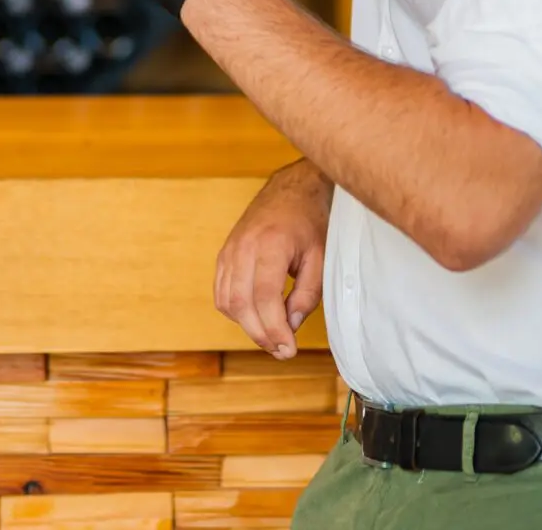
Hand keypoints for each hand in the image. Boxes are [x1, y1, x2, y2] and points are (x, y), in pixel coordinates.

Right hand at [215, 160, 334, 358]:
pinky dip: (234, 310)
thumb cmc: (310, 220)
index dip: (274, 329)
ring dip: (246, 325)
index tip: (289, 349)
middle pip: (241, 304)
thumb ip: (306, 293)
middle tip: (282, 351)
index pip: (264, 298)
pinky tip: (254, 317)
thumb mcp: (320, 257)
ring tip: (271, 337)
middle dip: (260, 334)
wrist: (292, 189)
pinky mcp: (224, 254)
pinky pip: (220, 291)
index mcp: (270, 245)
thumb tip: (289, 325)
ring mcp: (230, 249)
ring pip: (226, 301)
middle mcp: (243, 247)